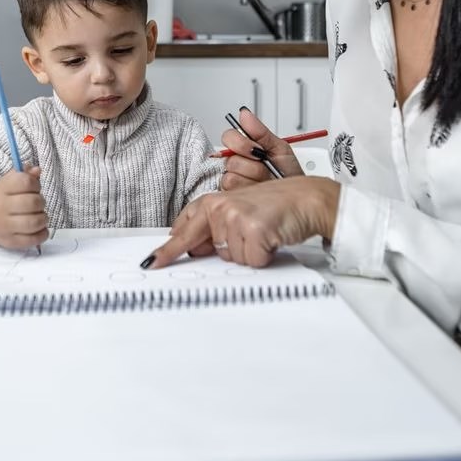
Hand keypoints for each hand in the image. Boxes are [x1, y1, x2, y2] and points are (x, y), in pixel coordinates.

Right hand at [0, 166, 48, 249]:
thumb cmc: (3, 199)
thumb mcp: (10, 182)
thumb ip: (25, 175)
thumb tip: (36, 170)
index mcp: (2, 189)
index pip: (25, 182)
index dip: (35, 184)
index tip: (35, 188)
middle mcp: (1, 207)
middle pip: (32, 202)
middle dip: (41, 202)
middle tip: (39, 204)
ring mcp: (5, 226)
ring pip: (34, 222)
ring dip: (43, 218)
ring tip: (40, 216)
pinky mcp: (11, 241)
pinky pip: (33, 240)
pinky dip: (42, 234)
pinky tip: (40, 228)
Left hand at [146, 176, 339, 268]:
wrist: (306, 198)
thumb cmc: (276, 206)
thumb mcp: (239, 211)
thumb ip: (215, 229)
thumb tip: (195, 249)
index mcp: (213, 202)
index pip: (183, 229)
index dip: (167, 250)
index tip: (153, 262)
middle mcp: (221, 208)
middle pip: (206, 249)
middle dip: (219, 252)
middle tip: (229, 240)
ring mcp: (236, 218)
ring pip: (231, 259)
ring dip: (249, 253)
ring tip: (263, 233)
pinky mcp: (254, 230)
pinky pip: (251, 261)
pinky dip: (263, 256)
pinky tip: (271, 238)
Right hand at [220, 107, 303, 190]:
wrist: (296, 196)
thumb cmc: (288, 174)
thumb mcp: (279, 148)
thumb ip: (260, 132)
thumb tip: (244, 113)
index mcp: (244, 148)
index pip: (228, 137)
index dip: (241, 143)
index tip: (257, 149)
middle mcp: (235, 163)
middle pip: (229, 156)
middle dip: (251, 162)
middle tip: (265, 165)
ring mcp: (233, 179)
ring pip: (231, 172)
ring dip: (253, 176)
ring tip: (266, 179)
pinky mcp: (232, 195)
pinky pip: (232, 187)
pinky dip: (249, 187)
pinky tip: (259, 189)